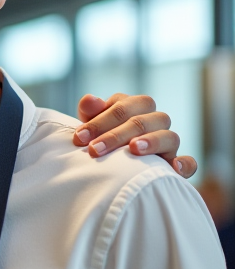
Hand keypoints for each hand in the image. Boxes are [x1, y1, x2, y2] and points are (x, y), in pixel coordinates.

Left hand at [74, 94, 196, 177]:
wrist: (111, 164)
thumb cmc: (99, 138)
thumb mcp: (92, 125)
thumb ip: (91, 112)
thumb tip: (90, 99)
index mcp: (135, 107)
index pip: (123, 106)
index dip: (100, 121)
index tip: (80, 138)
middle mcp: (154, 121)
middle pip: (143, 121)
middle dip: (116, 135)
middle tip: (94, 150)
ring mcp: (167, 142)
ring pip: (169, 136)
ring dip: (151, 142)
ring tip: (133, 149)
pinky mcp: (175, 163)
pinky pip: (188, 162)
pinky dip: (184, 164)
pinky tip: (173, 169)